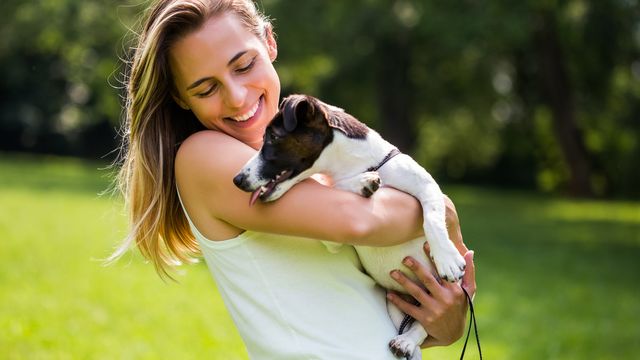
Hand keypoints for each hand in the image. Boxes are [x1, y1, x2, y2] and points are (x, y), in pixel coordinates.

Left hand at [387, 195, 476, 346]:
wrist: (452, 335)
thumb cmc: (459, 308)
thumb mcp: (468, 292)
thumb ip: (468, 272)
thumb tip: (469, 253)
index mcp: (455, 290)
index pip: (443, 271)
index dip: (434, 258)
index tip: (424, 245)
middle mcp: (445, 299)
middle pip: (427, 279)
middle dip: (415, 267)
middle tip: (404, 258)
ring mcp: (434, 309)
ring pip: (416, 292)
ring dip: (403, 281)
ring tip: (392, 272)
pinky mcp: (425, 319)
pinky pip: (409, 308)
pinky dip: (398, 301)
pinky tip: (389, 294)